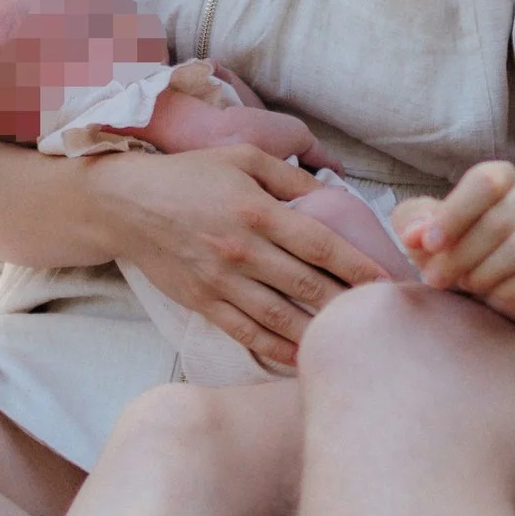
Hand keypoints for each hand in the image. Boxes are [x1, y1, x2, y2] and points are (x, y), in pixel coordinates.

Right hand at [100, 144, 392, 369]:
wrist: (125, 205)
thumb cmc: (190, 175)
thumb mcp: (244, 158)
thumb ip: (292, 178)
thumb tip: (336, 194)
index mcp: (258, 210)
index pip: (322, 245)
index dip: (359, 266)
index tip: (389, 281)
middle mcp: (242, 250)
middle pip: (309, 285)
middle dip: (349, 303)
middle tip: (382, 318)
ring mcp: (221, 282)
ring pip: (281, 317)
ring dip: (319, 333)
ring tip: (352, 343)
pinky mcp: (203, 303)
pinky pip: (248, 333)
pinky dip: (278, 349)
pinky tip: (304, 357)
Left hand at [392, 161, 514, 327]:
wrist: (509, 280)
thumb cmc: (463, 247)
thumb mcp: (427, 232)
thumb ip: (413, 223)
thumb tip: (415, 234)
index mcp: (501, 178)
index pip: (486, 182)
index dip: (455, 213)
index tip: (429, 244)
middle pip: (499, 220)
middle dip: (459, 255)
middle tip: (435, 277)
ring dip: (481, 273)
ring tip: (465, 284)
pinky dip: (505, 290)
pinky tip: (492, 295)